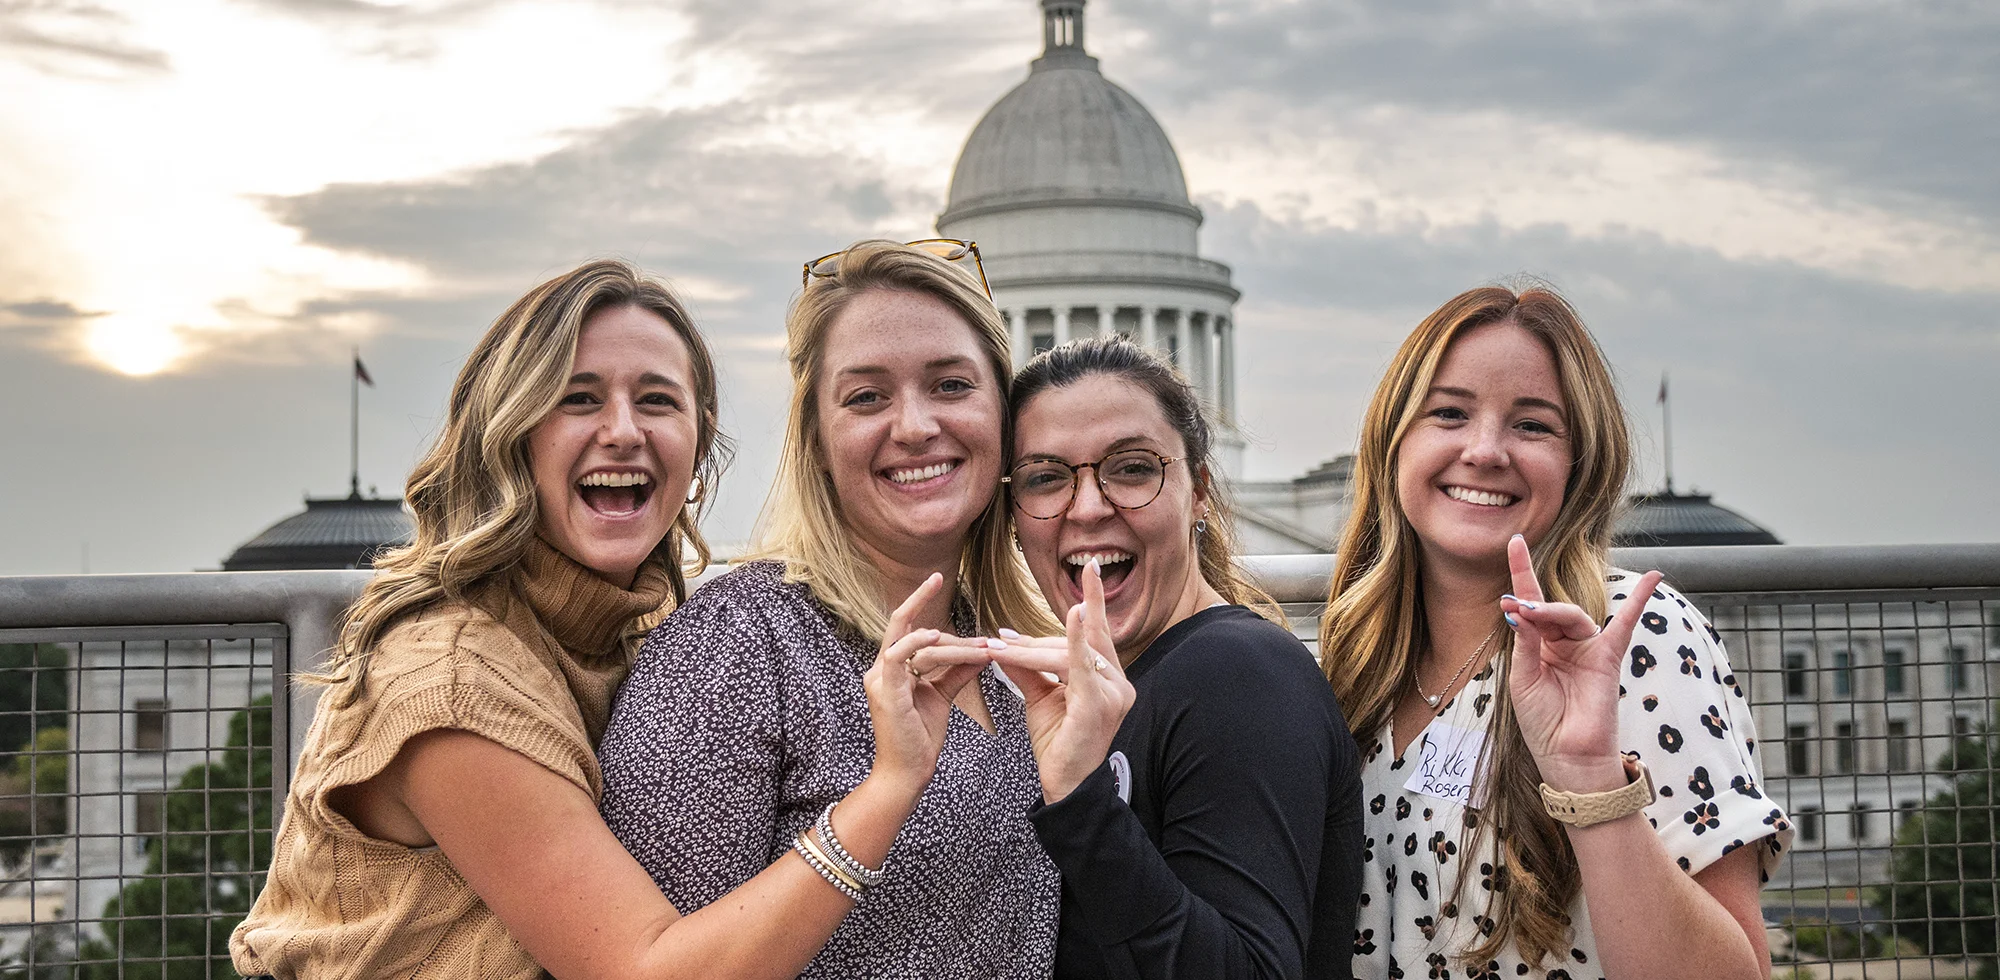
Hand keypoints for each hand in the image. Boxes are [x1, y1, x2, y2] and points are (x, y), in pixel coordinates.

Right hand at [861, 573, 991, 794]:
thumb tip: (981, 650)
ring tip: (980, 645)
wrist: (907, 773)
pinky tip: (939, 638)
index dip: (921, 605)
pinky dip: (917, 643)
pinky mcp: (886, 692)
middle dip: (918, 597)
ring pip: (913, 642)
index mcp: (892, 669)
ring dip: (950, 640)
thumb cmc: (920, 737)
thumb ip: (956, 671)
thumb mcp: (942, 696)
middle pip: (898, 622)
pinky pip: (898, 657)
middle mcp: (881, 669)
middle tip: (939, 576)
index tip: (939, 582)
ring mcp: (880, 680)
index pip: (906, 628)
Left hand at [916, 560, 1134, 802]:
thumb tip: (1006, 639)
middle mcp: (1119, 681)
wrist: (1065, 786)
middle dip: (1035, 640)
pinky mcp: (1099, 704)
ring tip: (998, 648)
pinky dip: (1074, 638)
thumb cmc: (1058, 743)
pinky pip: (1083, 665)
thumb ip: (1027, 667)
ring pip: (1069, 653)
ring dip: (1031, 650)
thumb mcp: (1040, 696)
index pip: (1098, 631)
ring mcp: (1113, 693)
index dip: (1094, 599)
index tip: (1089, 567)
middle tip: (999, 640)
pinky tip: (1072, 613)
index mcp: (1110, 677)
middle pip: (1078, 641)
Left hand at [1500, 535, 1661, 793]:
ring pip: (1571, 614)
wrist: (1567, 758)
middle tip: (1515, 608)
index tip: (1514, 540)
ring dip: (1551, 610)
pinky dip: (1640, 601)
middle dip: (1532, 606)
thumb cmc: (1542, 723)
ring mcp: (1587, 648)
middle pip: (1549, 609)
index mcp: (1538, 647)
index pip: (1529, 603)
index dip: (1521, 573)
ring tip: (1532, 611)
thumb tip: (1519, 607)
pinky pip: (1626, 624)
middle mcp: (1563, 643)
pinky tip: (1655, 577)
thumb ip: (1525, 643)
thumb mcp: (1523, 679)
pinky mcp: (1608, 658)